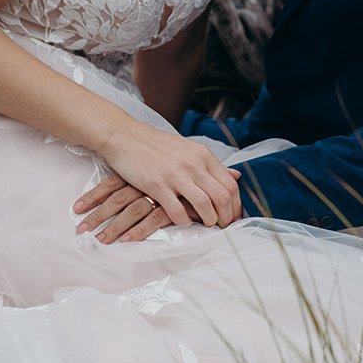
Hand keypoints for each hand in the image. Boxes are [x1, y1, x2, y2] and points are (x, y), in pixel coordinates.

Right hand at [97, 120, 242, 229]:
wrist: (126, 136)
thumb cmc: (157, 145)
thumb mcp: (189, 149)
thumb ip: (211, 165)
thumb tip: (236, 176)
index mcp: (203, 155)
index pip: (230, 184)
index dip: (236, 204)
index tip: (233, 216)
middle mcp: (193, 163)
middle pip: (222, 196)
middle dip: (226, 216)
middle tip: (223, 227)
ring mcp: (175, 174)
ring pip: (204, 205)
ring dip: (208, 221)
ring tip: (206, 226)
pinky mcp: (157, 185)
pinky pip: (177, 211)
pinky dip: (184, 221)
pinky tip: (183, 223)